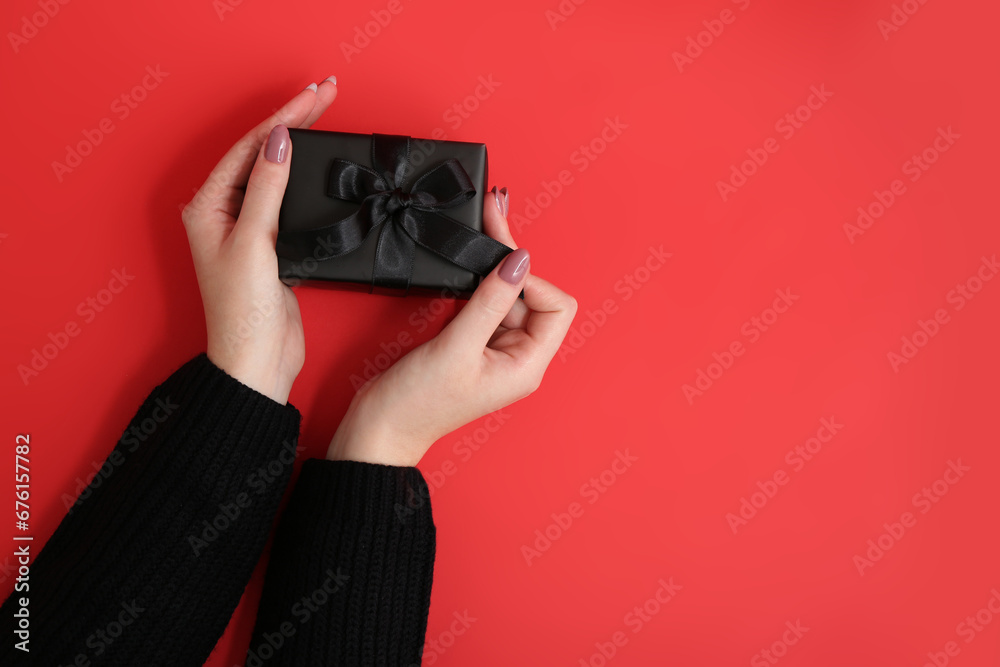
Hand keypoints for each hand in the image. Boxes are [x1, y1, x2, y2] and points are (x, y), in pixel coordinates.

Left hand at [181, 78, 337, 403]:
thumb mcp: (254, 243)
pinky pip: (288, 199)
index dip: (284, 118)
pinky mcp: (272, 246)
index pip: (251, 147)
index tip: (316, 97)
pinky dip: (305, 179)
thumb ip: (268, 189)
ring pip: (276, 173)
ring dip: (301, 145)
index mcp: (208, 207)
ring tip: (324, 116)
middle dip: (295, 122)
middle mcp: (224, 213)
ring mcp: (249, 229)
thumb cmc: (242, 314)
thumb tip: (279, 142)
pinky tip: (319, 167)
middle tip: (327, 93)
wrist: (257, 363)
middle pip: (263, 153)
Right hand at [327, 187, 577, 465]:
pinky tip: (464, 268)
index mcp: (527, 365)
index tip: (500, 265)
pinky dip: (476, 284)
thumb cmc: (417, 404)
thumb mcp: (456, 346)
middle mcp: (518, 358)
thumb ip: (489, 300)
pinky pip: (485, 305)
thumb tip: (519, 261)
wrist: (381, 427)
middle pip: (533, 296)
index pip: (557, 307)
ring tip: (481, 229)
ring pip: (507, 296)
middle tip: (491, 216)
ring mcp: (495, 350)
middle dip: (511, 262)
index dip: (532, 279)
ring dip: (492, 269)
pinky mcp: (472, 344)